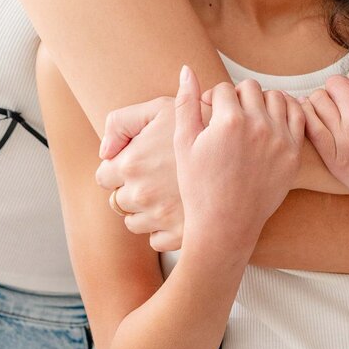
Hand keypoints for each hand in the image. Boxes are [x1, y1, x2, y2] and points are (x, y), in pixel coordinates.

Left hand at [95, 96, 188, 250]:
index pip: (104, 176)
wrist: (245, 150)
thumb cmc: (201, 122)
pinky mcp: (178, 236)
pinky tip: (179, 212)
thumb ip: (122, 122)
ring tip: (168, 195)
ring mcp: (159, 218)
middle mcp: (140, 194)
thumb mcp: (160, 107)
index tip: (137, 164)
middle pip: (118, 202)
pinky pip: (157, 240)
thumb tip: (104, 150)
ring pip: (135, 224)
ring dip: (146, 213)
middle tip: (156, 179)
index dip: (118, 170)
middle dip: (132, 191)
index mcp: (130, 163)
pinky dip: (163, 230)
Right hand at [175, 65, 304, 256]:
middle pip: (249, 88)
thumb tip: (187, 68)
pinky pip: (297, 116)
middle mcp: (259, 125)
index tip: (207, 116)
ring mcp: (280, 139)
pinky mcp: (294, 153)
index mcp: (229, 121)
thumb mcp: (183, 143)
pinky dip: (285, 112)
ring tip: (248, 120)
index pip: (223, 89)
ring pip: (275, 97)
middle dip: (236, 98)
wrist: (225, 224)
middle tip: (226, 118)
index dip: (211, 100)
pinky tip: (270, 123)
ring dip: (261, 102)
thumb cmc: (198, 185)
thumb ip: (186, 103)